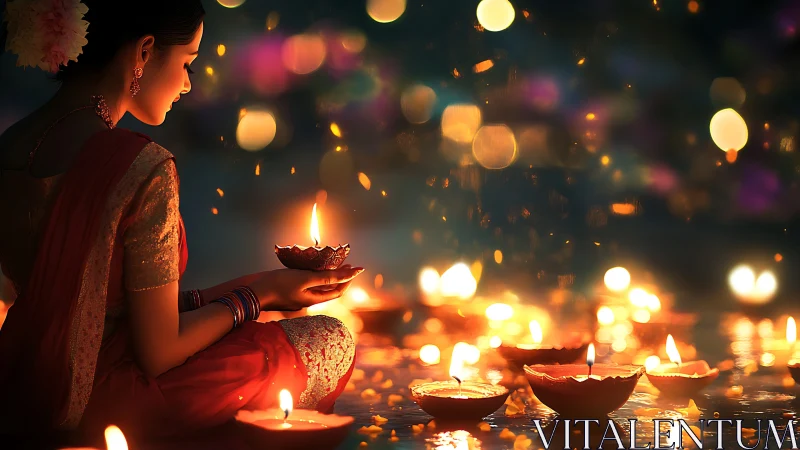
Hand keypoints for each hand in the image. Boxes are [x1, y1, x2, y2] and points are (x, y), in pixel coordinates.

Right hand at [248, 265, 364, 310]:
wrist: (254, 292)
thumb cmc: (278, 284)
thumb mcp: (304, 278)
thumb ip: (325, 277)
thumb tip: (346, 275)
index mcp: (313, 299)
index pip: (337, 291)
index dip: (347, 280)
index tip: (356, 268)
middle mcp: (307, 300)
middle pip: (328, 289)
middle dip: (339, 277)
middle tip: (347, 264)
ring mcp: (298, 297)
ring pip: (318, 287)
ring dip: (327, 276)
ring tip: (333, 263)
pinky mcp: (289, 292)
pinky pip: (307, 284)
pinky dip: (314, 276)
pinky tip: (312, 268)